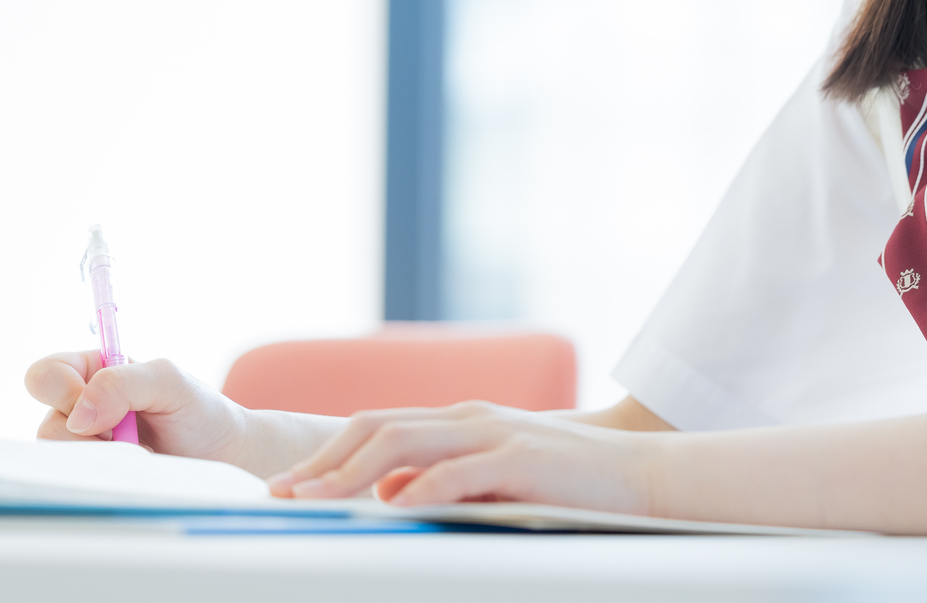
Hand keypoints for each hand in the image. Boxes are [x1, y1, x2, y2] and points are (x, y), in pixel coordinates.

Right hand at [24, 351, 251, 466]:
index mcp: (94, 371)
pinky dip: (109, 478)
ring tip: (141, 452)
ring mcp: (86, 447)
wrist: (224, 456)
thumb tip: (79, 415)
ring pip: (61, 459)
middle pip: (48, 425)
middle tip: (127, 433)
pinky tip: (137, 469)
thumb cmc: (199, 411)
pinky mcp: (96, 477)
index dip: (64, 391)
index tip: (101, 407)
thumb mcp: (170, 381)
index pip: (45, 375)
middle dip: (87, 434)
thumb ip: (124, 383)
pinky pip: (80, 483)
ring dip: (105, 457)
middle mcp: (81, 409)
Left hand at [266, 401, 659, 512]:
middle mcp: (469, 417)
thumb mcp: (496, 478)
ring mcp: (495, 432)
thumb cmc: (571, 483)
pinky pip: (457, 471)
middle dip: (323, 462)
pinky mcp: (521, 457)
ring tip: (315, 502)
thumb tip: (390, 497)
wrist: (644, 475)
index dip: (329, 454)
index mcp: (460, 420)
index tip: (290, 486)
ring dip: (350, 474)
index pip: (377, 427)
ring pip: (403, 444)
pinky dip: (418, 489)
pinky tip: (390, 509)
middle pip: (377, 428)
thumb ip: (445, 482)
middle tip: (282, 496)